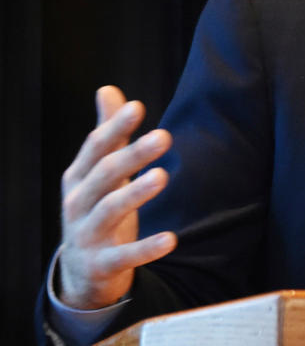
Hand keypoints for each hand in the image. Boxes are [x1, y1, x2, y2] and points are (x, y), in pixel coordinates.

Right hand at [58, 86, 176, 309]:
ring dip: (136, 194)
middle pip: (104, 175)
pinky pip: (124, 256)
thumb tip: (108, 89)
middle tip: (165, 136)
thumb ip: (107, 133)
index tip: (138, 107)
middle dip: (132, 155)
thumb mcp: (98, 172)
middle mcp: (77, 203)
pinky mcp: (102, 264)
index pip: (96, 147)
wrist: (80, 271)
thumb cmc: (96, 207)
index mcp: (79, 177)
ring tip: (163, 176)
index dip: (115, 127)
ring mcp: (86, 235)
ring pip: (109, 211)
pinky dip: (145, 249)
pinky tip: (171, 239)